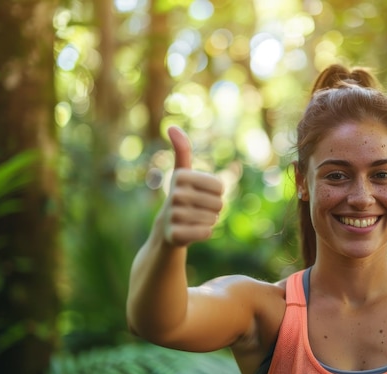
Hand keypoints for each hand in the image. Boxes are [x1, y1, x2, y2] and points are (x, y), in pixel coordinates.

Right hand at [161, 126, 223, 246]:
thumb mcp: (182, 173)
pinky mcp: (174, 235)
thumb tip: (172, 127)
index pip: (220, 187)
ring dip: (208, 221)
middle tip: (199, 210)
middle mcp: (174, 194)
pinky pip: (205, 232)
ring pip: (212, 219)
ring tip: (194, 220)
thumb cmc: (181, 197)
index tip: (202, 195)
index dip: (217, 194)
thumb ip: (182, 150)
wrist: (166, 230)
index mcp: (180, 177)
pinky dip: (205, 233)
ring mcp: (173, 215)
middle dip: (214, 209)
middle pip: (218, 203)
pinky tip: (193, 231)